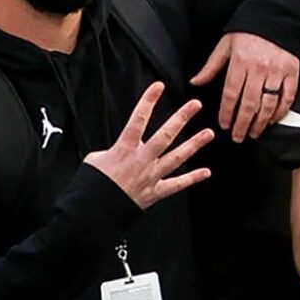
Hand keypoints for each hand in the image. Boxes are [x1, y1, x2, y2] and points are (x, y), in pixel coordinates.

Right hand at [84, 83, 213, 207]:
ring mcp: (151, 176)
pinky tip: (207, 172)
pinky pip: (176, 184)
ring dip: (194, 144)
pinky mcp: (155, 192)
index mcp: (123, 149)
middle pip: (165, 135)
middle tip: (195, 105)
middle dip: (181, 118)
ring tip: (209, 133)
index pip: (138, 120)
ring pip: (177, 157)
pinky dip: (192, 179)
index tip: (158, 86)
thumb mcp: (94, 160)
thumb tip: (117, 150)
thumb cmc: (91, 185)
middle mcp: (141, 160)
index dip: (148, 102)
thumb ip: (110, 151)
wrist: (92, 212)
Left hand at [192, 30, 299, 140]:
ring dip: (260, 122)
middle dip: (242, 124)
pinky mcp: (292, 72)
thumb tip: (194, 83)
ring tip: (254, 133)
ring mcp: (277, 71)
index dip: (227, 113)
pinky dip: (280, 111)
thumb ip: (210, 67)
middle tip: (238, 137)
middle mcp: (259, 69)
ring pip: (268, 104)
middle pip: (249, 104)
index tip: (224, 125)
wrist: (275, 17)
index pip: (231, 95)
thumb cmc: (247, 31)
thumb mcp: (224, 45)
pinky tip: (272, 120)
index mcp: (240, 62)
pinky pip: (287, 97)